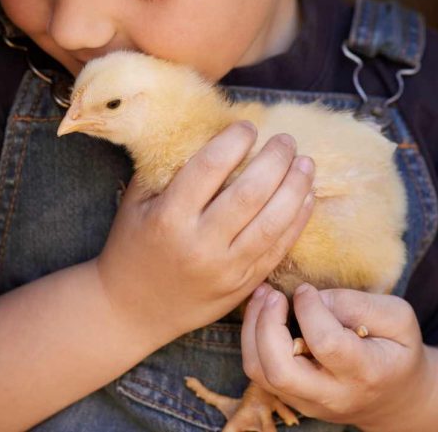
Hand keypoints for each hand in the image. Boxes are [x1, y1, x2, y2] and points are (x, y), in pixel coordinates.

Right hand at [95, 121, 316, 341]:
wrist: (131, 311)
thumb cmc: (132, 246)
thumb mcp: (136, 202)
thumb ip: (168, 166)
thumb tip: (208, 127)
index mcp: (168, 217)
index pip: (209, 168)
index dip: (234, 142)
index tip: (247, 127)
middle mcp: (200, 244)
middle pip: (250, 194)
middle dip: (275, 161)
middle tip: (286, 140)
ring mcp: (225, 269)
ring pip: (273, 223)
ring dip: (295, 188)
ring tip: (305, 163)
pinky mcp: (243, 286)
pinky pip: (278, 249)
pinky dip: (297, 221)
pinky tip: (306, 197)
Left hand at [240, 283, 432, 426]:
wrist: (396, 397)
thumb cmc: (397, 350)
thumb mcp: (399, 318)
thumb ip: (359, 304)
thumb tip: (315, 298)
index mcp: (365, 372)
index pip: (326, 343)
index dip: (310, 309)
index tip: (307, 289)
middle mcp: (332, 395)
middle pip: (280, 371)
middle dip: (267, 326)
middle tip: (273, 294)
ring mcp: (308, 403)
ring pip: (261, 373)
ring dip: (253, 331)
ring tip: (263, 296)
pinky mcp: (291, 399)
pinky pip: (259, 372)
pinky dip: (253, 339)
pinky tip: (263, 313)